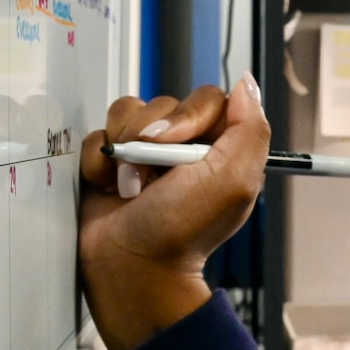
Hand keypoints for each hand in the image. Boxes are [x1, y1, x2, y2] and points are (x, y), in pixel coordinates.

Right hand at [78, 76, 269, 349]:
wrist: (130, 265)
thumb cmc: (182, 228)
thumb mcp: (233, 179)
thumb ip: (249, 128)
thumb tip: (246, 83)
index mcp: (219, 148)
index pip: (206, 99)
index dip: (188, 116)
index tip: (175, 143)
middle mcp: (183, 146)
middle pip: (164, 103)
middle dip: (150, 135)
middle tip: (150, 175)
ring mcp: (144, 153)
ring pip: (129, 113)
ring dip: (124, 149)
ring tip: (130, 185)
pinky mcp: (109, 161)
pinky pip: (99, 135)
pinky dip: (99, 160)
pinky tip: (108, 187)